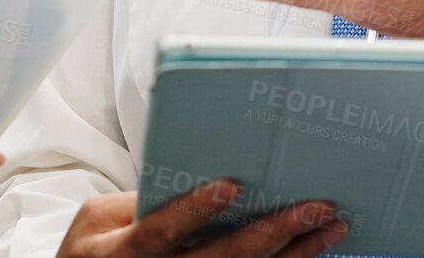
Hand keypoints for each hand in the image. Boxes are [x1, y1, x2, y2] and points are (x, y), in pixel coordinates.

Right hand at [52, 178, 347, 257]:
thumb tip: (196, 173)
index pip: (162, 230)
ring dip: (296, 254)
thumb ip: (137, 201)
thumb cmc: (91, 251)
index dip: (195, 210)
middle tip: (317, 206)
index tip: (231, 185)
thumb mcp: (95, 220)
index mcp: (126, 251)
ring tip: (332, 226)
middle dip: (274, 232)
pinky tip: (315, 250)